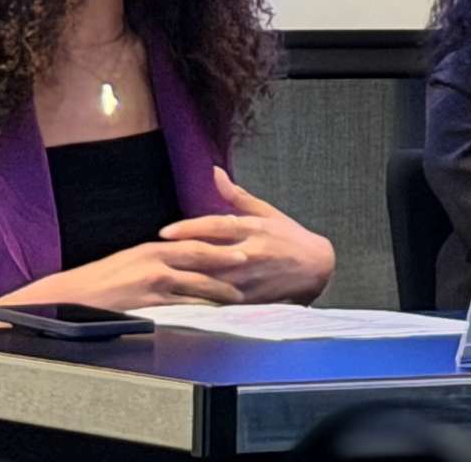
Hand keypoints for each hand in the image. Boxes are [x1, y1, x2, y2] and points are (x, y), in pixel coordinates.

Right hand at [17, 238, 250, 311]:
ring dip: (219, 288)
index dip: (216, 240)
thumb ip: (155, 259)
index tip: (237, 239)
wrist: (72, 297)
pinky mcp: (149, 303)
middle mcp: (155, 260)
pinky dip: (200, 308)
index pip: (191, 241)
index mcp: (152, 247)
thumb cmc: (99, 282)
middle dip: (226, 258)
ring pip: (195, 283)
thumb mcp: (129, 261)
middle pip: (199, 257)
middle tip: (250, 260)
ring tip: (239, 294)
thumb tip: (176, 260)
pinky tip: (214, 313)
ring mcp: (153, 282)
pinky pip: (181, 306)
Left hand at [153, 167, 338, 303]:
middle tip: (152, 256)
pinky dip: (201, 298)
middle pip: (208, 254)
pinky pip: (221, 299)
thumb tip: (214, 171)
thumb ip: (237, 195)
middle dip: (179, 255)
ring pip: (212, 279)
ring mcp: (250, 278)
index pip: (216, 226)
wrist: (317, 267)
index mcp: (254, 228)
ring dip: (185, 277)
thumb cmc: (289, 237)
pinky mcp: (250, 298)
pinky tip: (180, 298)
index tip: (165, 232)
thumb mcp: (267, 212)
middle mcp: (250, 252)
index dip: (189, 229)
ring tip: (160, 276)